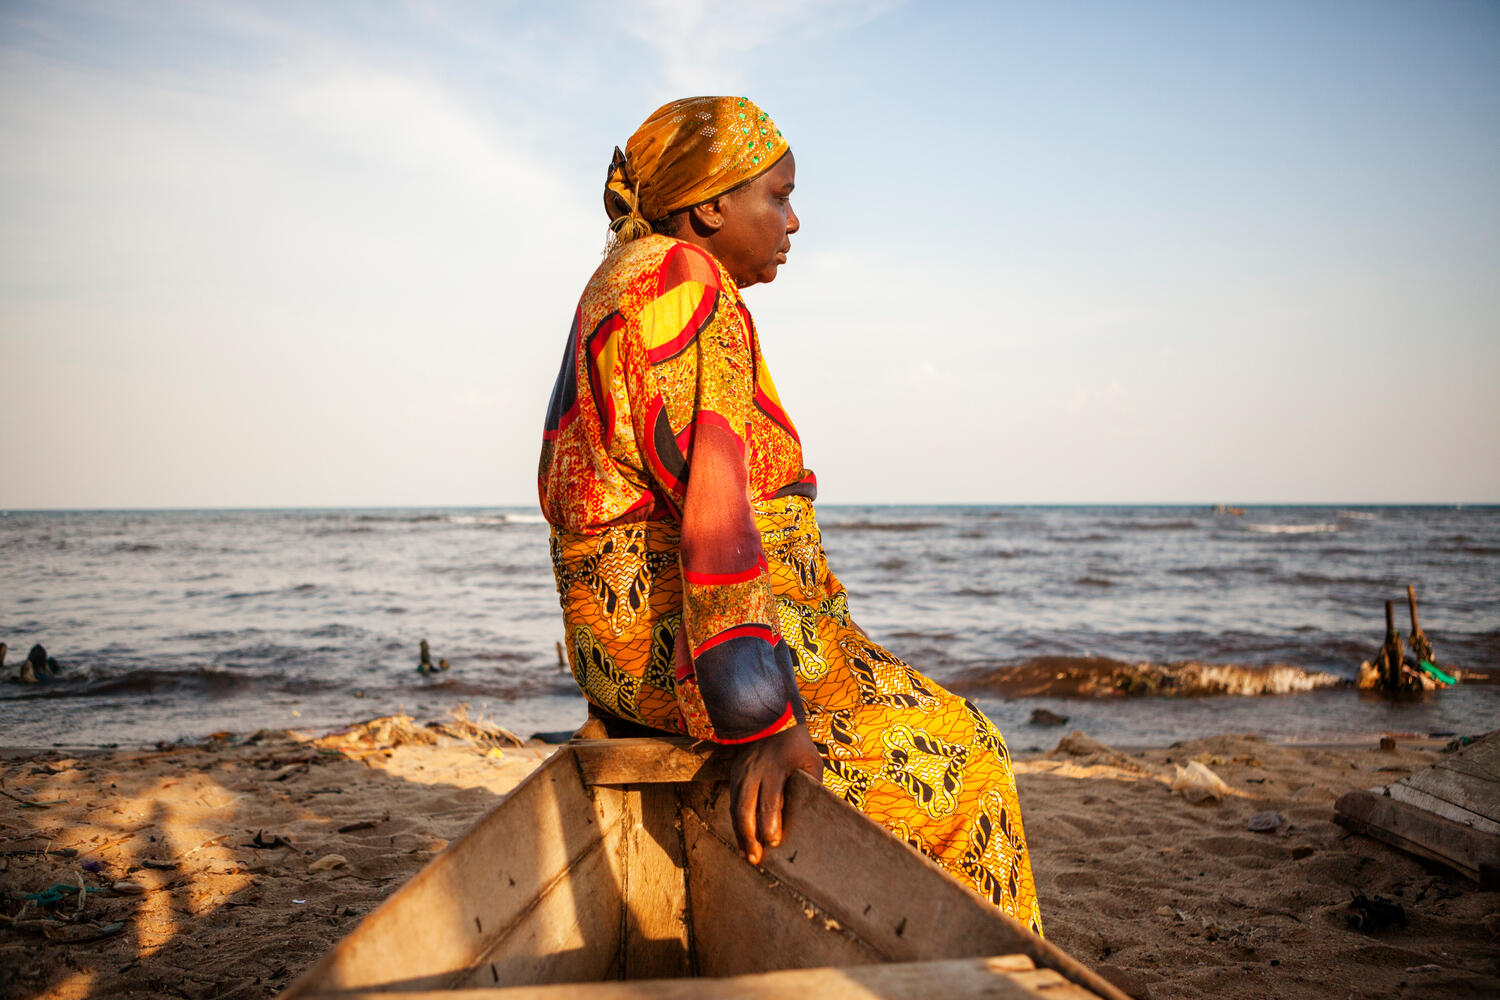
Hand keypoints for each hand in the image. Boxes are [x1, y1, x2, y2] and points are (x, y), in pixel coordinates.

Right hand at [728, 723, 821, 864]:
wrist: (771, 719)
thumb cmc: (797, 744)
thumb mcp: (811, 761)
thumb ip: (812, 785)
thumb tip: (817, 815)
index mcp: (774, 769)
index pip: (769, 802)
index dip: (769, 824)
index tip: (773, 842)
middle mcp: (753, 772)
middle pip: (746, 810)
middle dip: (749, 836)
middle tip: (755, 859)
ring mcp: (740, 773)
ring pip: (735, 809)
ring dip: (740, 833)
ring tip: (747, 855)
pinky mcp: (734, 774)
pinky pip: (732, 803)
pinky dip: (736, 822)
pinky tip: (741, 838)